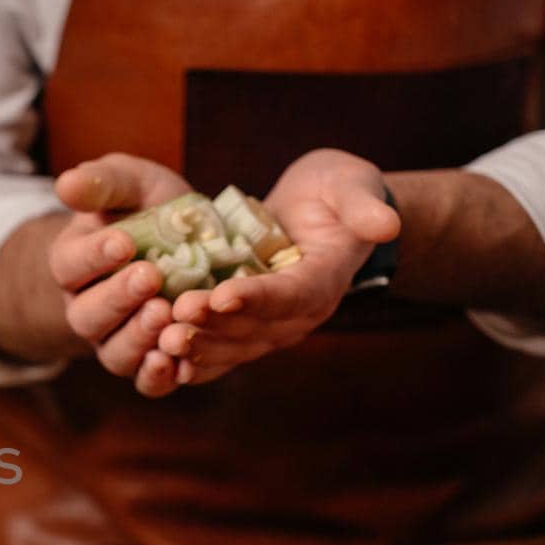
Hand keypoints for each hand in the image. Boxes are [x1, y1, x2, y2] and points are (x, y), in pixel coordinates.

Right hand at [51, 154, 193, 395]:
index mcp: (74, 264)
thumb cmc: (149, 209)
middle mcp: (87, 309)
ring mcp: (116, 340)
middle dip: (118, 298)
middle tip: (150, 277)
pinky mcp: (150, 363)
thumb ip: (103, 184)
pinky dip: (159, 377)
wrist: (189, 244)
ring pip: (114, 353)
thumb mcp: (130, 184)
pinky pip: (146, 382)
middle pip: (87, 316)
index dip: (93, 257)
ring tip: (165, 315)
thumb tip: (66, 183)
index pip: (69, 265)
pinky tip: (179, 363)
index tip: (124, 242)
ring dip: (138, 338)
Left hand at [160, 149, 400, 383]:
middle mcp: (298, 314)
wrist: (319, 214)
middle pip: (255, 328)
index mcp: (324, 280)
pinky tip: (158, 359)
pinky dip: (191, 359)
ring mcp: (271, 327)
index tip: (221, 295)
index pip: (292, 294)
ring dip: (197, 346)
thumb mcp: (353, 185)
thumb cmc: (336, 193)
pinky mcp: (246, 330)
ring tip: (160, 340)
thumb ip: (363, 205)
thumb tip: (386, 224)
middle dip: (215, 326)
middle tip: (175, 319)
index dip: (258, 297)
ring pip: (233, 346)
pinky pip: (219, 352)